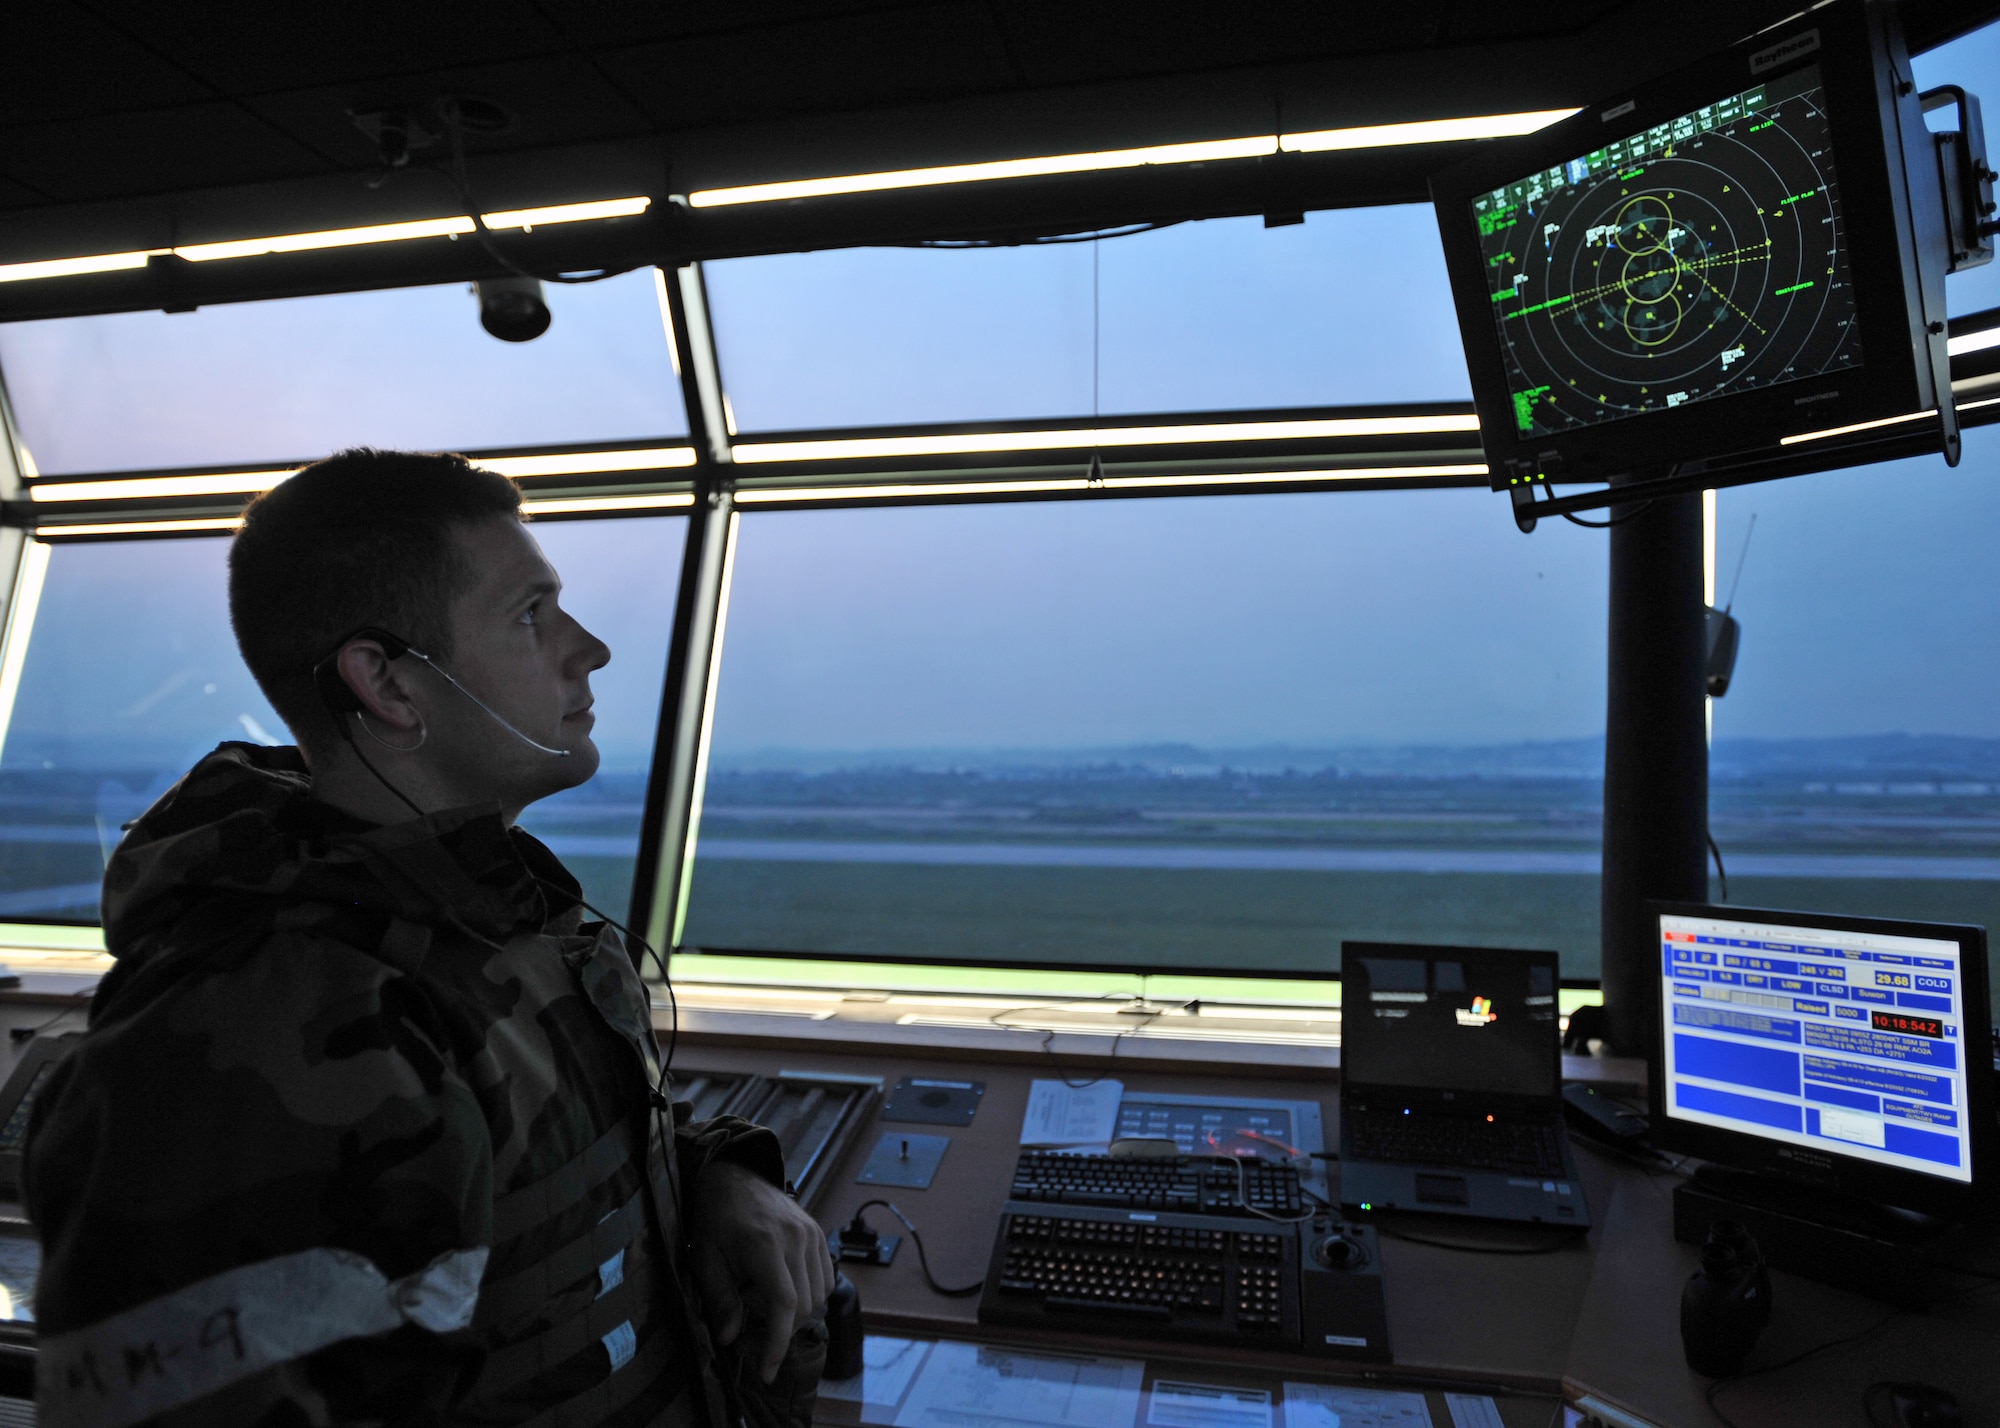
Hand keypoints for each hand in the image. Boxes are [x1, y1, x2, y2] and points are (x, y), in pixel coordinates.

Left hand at [689, 1161, 833, 1382]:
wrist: (735, 1176)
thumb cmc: (715, 1218)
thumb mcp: (706, 1258)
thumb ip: (720, 1298)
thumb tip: (729, 1338)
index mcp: (764, 1246)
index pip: (785, 1303)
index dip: (779, 1342)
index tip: (768, 1371)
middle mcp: (796, 1239)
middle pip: (804, 1305)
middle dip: (782, 1330)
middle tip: (755, 1332)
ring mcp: (811, 1234)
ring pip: (819, 1295)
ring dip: (797, 1313)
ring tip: (766, 1306)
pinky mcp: (818, 1233)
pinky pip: (826, 1278)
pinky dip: (811, 1295)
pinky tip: (786, 1291)